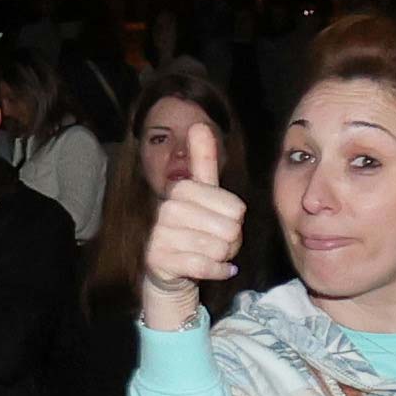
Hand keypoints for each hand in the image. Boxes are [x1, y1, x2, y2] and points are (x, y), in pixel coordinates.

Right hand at [138, 114, 246, 327]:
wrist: (169, 269)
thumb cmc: (193, 228)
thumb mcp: (201, 193)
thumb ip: (202, 160)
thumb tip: (199, 124)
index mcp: (181, 190)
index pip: (236, 208)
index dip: (236, 221)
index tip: (220, 222)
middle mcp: (167, 209)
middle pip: (230, 229)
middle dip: (231, 242)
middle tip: (215, 243)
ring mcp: (160, 235)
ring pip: (219, 249)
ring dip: (222, 258)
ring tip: (209, 255)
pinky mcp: (159, 261)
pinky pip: (205, 266)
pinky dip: (217, 272)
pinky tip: (213, 269)